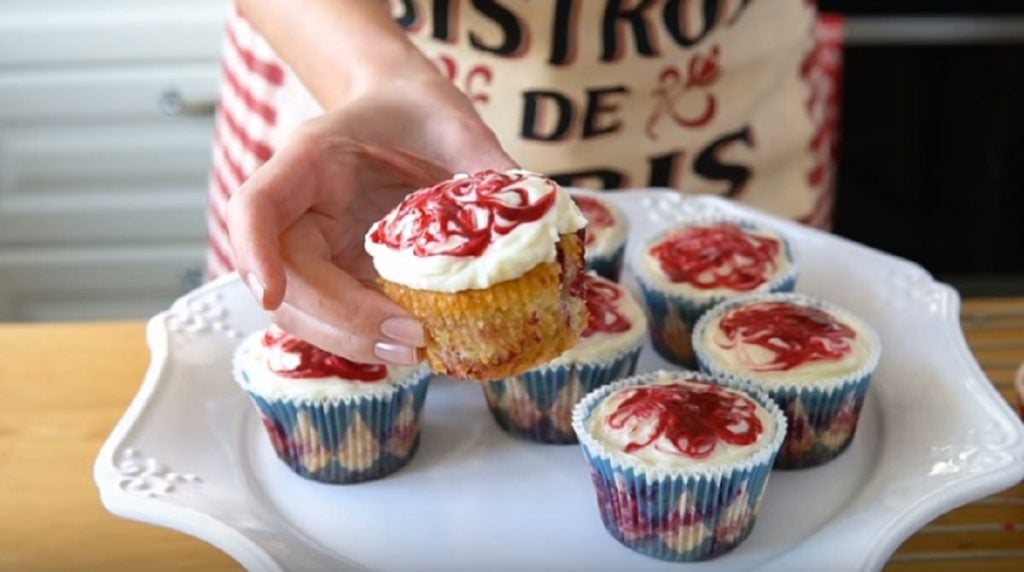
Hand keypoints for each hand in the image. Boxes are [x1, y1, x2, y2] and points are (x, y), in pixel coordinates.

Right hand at [228, 74, 515, 364]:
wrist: (405, 115)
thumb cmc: (420, 112)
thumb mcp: (456, 125)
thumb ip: (488, 167)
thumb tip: (537, 228)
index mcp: (310, 160)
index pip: (257, 206)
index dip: (253, 252)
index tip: (269, 294)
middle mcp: (301, 210)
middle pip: (283, 279)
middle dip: (337, 321)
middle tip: (407, 340)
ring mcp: (315, 246)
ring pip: (303, 310)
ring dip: (351, 341)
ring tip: (417, 351)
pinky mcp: (339, 273)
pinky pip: (338, 315)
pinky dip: (368, 337)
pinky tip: (417, 344)